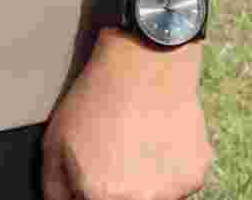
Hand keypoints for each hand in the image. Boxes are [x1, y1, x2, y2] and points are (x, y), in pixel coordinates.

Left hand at [41, 34, 210, 199]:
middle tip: (115, 156)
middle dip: (116, 189)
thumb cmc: (95, 100)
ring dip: (144, 184)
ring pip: (154, 197)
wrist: (144, 65)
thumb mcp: (54, 142)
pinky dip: (167, 170)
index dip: (89, 191)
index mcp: (102, 197)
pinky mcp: (197, 176)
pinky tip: (157, 138)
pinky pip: (177, 184)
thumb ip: (56, 188)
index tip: (93, 176)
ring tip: (135, 144)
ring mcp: (174, 192)